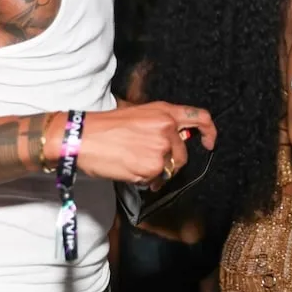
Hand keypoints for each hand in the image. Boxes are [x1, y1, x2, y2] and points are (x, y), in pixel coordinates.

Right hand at [65, 103, 216, 185]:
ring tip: (133, 162)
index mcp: (165, 112)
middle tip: (148, 161)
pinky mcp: (152, 166)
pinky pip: (155, 179)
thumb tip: (179, 139)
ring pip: (169, 169)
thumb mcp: (138, 114)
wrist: (82, 138)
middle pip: (183, 154)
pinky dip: (144, 180)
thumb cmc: (105, 126)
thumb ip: (162, 124)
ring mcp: (161, 149)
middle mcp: (167, 129)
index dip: (209, 132)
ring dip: (156, 172)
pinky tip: (128, 169)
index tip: (209, 143)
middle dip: (170, 162)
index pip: (201, 118)